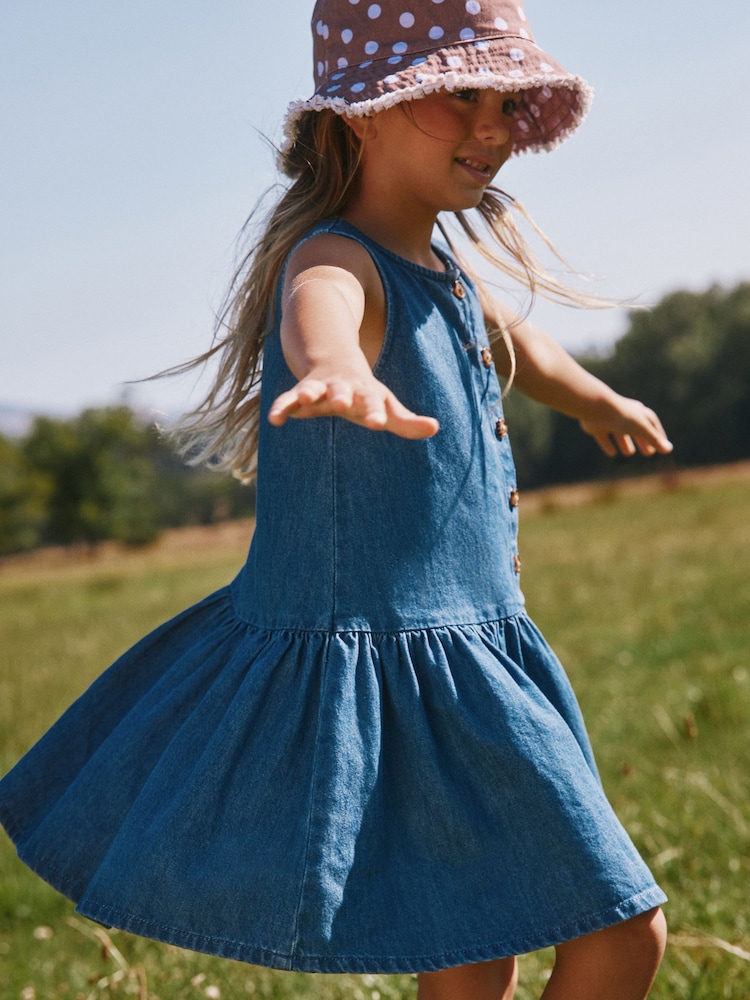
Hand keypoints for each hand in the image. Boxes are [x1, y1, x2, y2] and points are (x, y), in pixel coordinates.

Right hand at [268, 372, 439, 439]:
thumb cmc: (364, 393)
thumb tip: (436, 428)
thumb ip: (407, 422)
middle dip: (343, 396)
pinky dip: (281, 407)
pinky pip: (287, 399)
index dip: (375, 412)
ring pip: (313, 389)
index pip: (373, 403)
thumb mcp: (385, 406)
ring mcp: (320, 388)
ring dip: (308, 392)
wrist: (333, 360)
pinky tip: (274, 420)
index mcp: (366, 393)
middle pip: (343, 392)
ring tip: (303, 398)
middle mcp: (343, 388)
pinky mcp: (300, 392)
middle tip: (344, 403)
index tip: (378, 423)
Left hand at [578, 394, 672, 457]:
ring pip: (620, 433)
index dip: (658, 435)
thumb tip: (669, 450)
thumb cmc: (622, 417)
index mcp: (638, 412)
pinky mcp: (597, 427)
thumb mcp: (641, 429)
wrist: (597, 408)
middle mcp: (625, 416)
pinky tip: (612, 453)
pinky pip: (604, 437)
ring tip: (629, 453)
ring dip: (625, 443)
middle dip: (643, 441)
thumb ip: (654, 440)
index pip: (652, 424)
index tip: (663, 445)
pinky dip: (608, 445)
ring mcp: (611, 421)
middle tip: (649, 454)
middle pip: (637, 430)